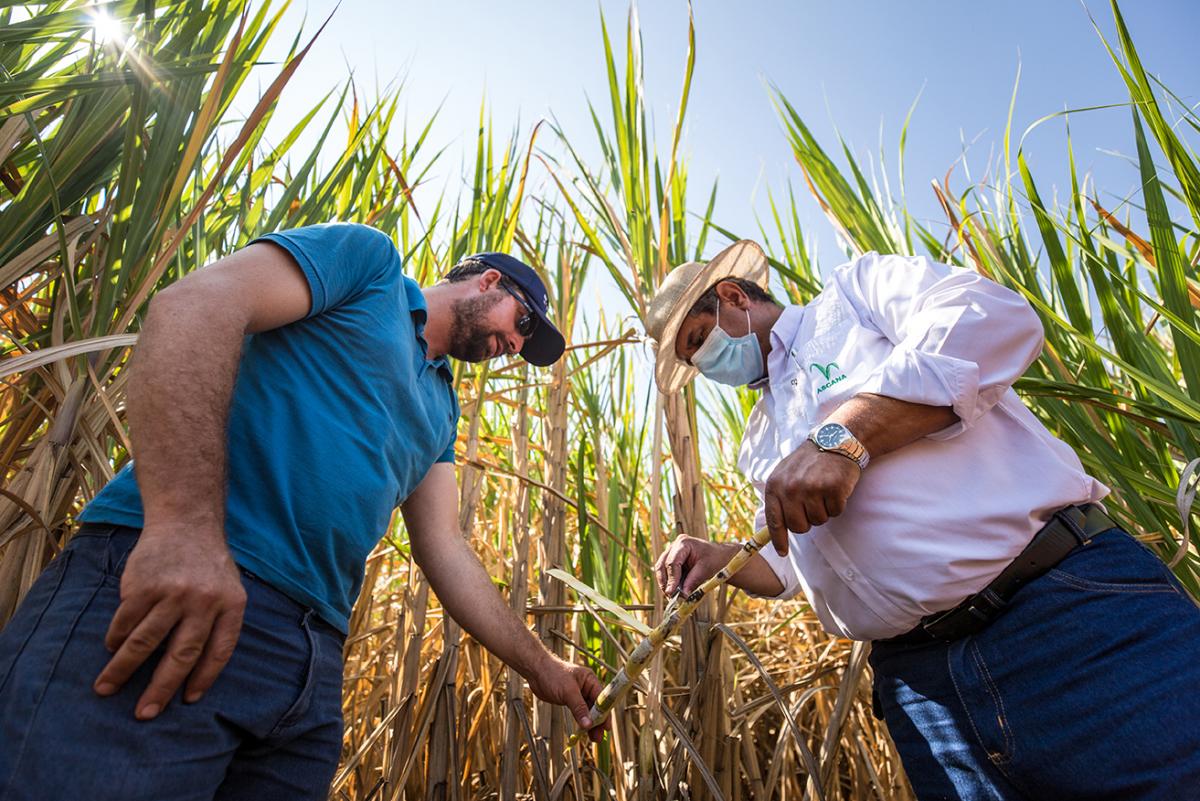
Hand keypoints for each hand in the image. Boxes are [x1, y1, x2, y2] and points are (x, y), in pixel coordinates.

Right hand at [93, 522, 246, 719]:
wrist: (186, 523)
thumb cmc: (208, 565)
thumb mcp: (229, 589)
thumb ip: (217, 624)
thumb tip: (195, 674)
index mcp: (231, 605)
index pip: (219, 652)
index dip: (203, 678)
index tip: (187, 700)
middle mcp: (203, 601)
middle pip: (181, 655)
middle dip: (161, 688)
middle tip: (145, 713)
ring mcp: (172, 593)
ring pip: (144, 642)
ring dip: (122, 669)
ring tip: (106, 688)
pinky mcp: (143, 584)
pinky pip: (126, 620)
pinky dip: (115, 639)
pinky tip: (111, 648)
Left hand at [525, 653, 607, 742]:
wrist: (536, 671)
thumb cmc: (552, 674)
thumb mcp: (568, 692)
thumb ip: (579, 708)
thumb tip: (589, 724)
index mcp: (590, 680)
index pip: (602, 699)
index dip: (604, 714)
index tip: (606, 728)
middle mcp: (587, 687)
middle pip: (596, 707)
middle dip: (598, 722)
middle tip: (598, 737)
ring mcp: (578, 694)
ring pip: (588, 711)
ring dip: (590, 724)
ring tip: (594, 738)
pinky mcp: (570, 700)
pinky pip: (579, 712)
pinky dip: (581, 721)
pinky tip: (583, 731)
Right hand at [655, 536, 739, 597]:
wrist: (720, 557)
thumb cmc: (716, 559)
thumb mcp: (706, 570)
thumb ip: (693, 581)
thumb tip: (682, 595)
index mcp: (683, 543)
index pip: (672, 562)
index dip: (671, 579)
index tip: (672, 593)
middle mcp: (674, 546)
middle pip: (662, 565)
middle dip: (665, 582)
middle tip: (670, 596)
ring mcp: (672, 552)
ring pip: (661, 569)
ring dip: (665, 583)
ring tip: (671, 597)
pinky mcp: (672, 561)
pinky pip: (666, 573)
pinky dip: (669, 583)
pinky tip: (674, 592)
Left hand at [765, 441, 860, 556]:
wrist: (834, 441)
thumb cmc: (808, 462)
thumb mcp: (784, 475)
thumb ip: (778, 499)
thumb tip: (773, 531)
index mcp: (775, 485)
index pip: (775, 521)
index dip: (779, 540)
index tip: (782, 553)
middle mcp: (791, 488)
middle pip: (799, 527)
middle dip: (807, 521)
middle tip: (812, 504)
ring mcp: (812, 488)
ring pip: (819, 521)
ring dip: (824, 511)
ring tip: (823, 491)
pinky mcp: (833, 489)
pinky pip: (835, 512)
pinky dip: (837, 504)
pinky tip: (835, 488)